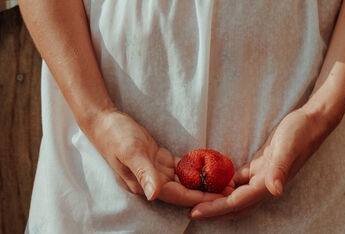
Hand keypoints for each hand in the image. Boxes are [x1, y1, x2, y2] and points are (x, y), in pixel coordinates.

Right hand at [85, 110, 222, 205]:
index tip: (222, 197)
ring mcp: (156, 171)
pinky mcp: (158, 160)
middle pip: (185, 191)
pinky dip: (194, 168)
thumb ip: (144, 173)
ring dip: (204, 181)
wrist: (104, 121)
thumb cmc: (115, 136)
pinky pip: (180, 167)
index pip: (178, 195)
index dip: (201, 197)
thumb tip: (154, 195)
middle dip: (208, 191)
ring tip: (225, 179)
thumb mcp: (131, 151)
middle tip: (231, 188)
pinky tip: (209, 167)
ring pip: (185, 180)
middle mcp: (152, 181)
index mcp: (145, 183)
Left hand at [190, 108, 335, 218]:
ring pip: (236, 195)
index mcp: (267, 183)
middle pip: (235, 205)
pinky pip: (240, 180)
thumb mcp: (288, 147)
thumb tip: (276, 191)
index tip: (194, 212)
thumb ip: (281, 169)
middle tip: (190, 212)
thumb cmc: (300, 132)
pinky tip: (215, 182)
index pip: (237, 202)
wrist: (312, 121)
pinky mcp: (261, 165)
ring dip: (219, 200)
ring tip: (198, 200)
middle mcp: (264, 184)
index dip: (215, 209)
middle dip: (213, 211)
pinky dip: (227, 184)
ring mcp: (263, 176)